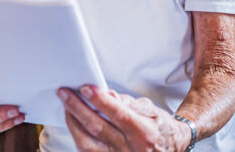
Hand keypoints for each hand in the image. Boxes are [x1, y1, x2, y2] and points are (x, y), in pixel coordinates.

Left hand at [57, 85, 191, 150]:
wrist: (170, 149)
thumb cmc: (157, 127)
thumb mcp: (149, 110)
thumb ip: (127, 102)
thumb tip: (107, 93)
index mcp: (144, 132)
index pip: (118, 114)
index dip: (100, 100)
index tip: (85, 87)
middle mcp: (131, 149)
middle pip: (98, 128)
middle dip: (77, 108)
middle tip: (64, 92)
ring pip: (87, 144)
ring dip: (73, 123)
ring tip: (66, 106)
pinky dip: (77, 136)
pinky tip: (73, 122)